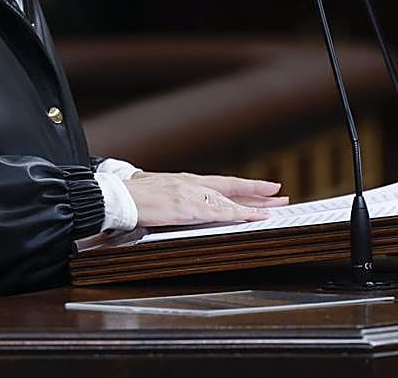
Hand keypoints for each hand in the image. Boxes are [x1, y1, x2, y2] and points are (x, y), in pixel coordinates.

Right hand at [123, 172, 287, 227]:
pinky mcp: (188, 207)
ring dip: (255, 204)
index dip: (243, 186)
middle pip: (232, 188)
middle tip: (280, 194)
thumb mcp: (155, 191)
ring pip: (231, 200)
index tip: (261, 187)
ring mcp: (192, 194)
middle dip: (257, 192)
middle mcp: (193, 184)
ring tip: (275, 207)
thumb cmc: (130, 196)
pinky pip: (221, 212)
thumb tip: (171, 201)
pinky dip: (241, 213)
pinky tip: (255, 216)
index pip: (221, 183)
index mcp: (185, 181)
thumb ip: (169, 196)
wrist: (117, 195)